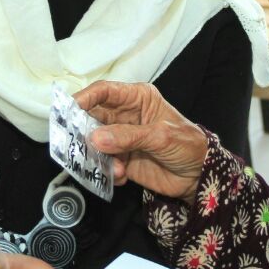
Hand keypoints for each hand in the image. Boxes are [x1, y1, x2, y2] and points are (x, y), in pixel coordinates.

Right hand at [75, 81, 207, 204]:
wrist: (199, 177)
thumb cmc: (188, 145)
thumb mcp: (161, 136)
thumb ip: (128, 136)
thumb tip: (95, 138)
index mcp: (137, 98)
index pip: (104, 92)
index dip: (85, 97)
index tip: (69, 110)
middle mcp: (124, 116)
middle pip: (92, 117)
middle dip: (83, 131)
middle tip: (76, 144)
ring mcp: (120, 139)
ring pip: (94, 143)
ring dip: (97, 156)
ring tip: (114, 168)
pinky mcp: (120, 160)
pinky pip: (102, 163)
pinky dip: (107, 171)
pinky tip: (122, 176)